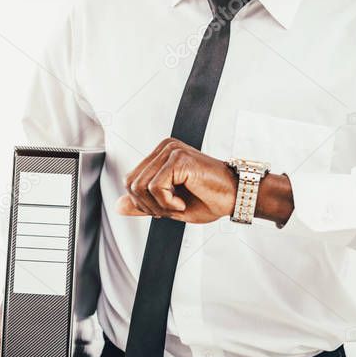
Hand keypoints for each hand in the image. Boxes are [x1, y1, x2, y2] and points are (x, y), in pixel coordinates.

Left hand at [116, 138, 237, 223]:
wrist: (236, 196)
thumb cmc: (210, 198)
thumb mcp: (169, 206)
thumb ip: (144, 204)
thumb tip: (118, 206)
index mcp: (161, 155)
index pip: (131, 180)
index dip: (143, 203)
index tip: (167, 208)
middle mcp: (164, 147)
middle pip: (131, 183)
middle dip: (148, 205)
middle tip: (172, 209)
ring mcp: (171, 150)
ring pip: (140, 186)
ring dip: (159, 205)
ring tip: (179, 205)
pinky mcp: (178, 158)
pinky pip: (155, 187)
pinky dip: (167, 203)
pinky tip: (183, 202)